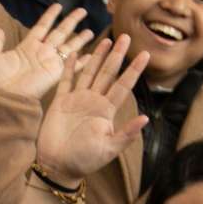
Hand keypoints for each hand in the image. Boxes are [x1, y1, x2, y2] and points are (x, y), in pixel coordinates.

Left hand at [0, 5, 92, 101]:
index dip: (50, 16)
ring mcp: (49, 62)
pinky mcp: (55, 73)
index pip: (42, 26)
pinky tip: (92, 55)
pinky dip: (82, 61)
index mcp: (27, 47)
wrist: (3, 97)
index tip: (58, 5)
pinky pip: (72, 65)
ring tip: (91, 31)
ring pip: (69, 46)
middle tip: (82, 11)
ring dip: (80, 39)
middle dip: (71, 21)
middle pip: (60, 32)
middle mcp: (41, 53)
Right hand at [34, 33, 150, 182]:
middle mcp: (93, 102)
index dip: (134, 70)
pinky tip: (74, 55)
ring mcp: (76, 100)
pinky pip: (66, 81)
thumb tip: (145, 119)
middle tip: (126, 37)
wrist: (57, 166)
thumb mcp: (108, 150)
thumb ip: (125, 134)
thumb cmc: (83, 161)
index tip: (145, 55)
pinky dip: (70, 68)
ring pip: (89, 73)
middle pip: (108, 73)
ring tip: (105, 40)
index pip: (123, 86)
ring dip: (97, 57)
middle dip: (117, 55)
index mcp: (106, 111)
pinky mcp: (60, 103)